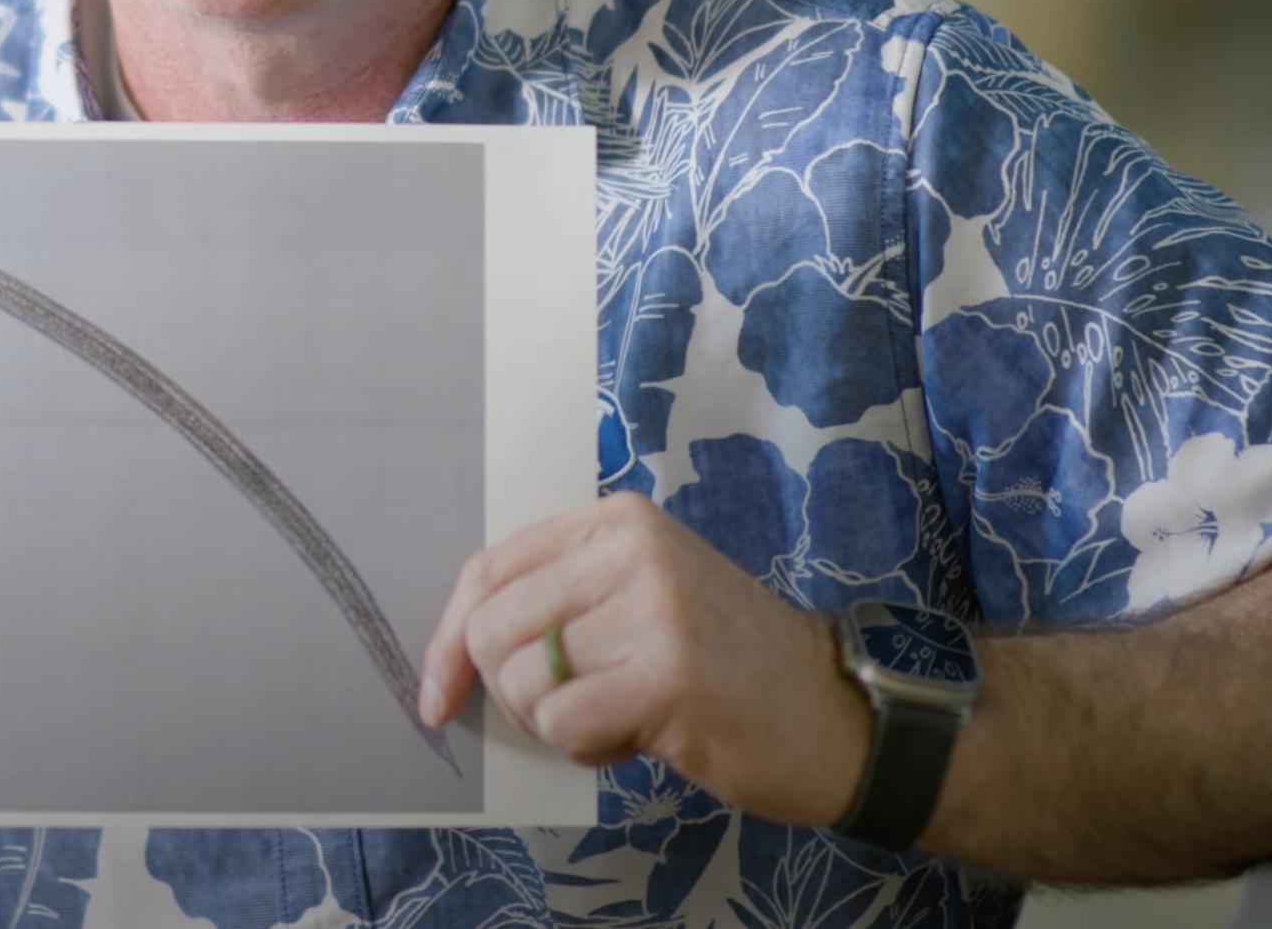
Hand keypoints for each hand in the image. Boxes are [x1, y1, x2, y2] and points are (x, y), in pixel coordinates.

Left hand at [416, 491, 871, 826]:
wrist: (834, 714)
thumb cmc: (725, 666)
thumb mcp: (642, 598)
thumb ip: (560, 601)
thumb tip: (454, 651)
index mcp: (618, 521)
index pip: (489, 569)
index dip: (448, 639)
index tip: (437, 695)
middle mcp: (632, 549)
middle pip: (493, 629)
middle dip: (510, 693)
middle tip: (579, 708)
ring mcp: (653, 608)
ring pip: (524, 683)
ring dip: (559, 724)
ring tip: (624, 715)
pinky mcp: (668, 675)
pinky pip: (564, 725)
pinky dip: (588, 750)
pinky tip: (642, 738)